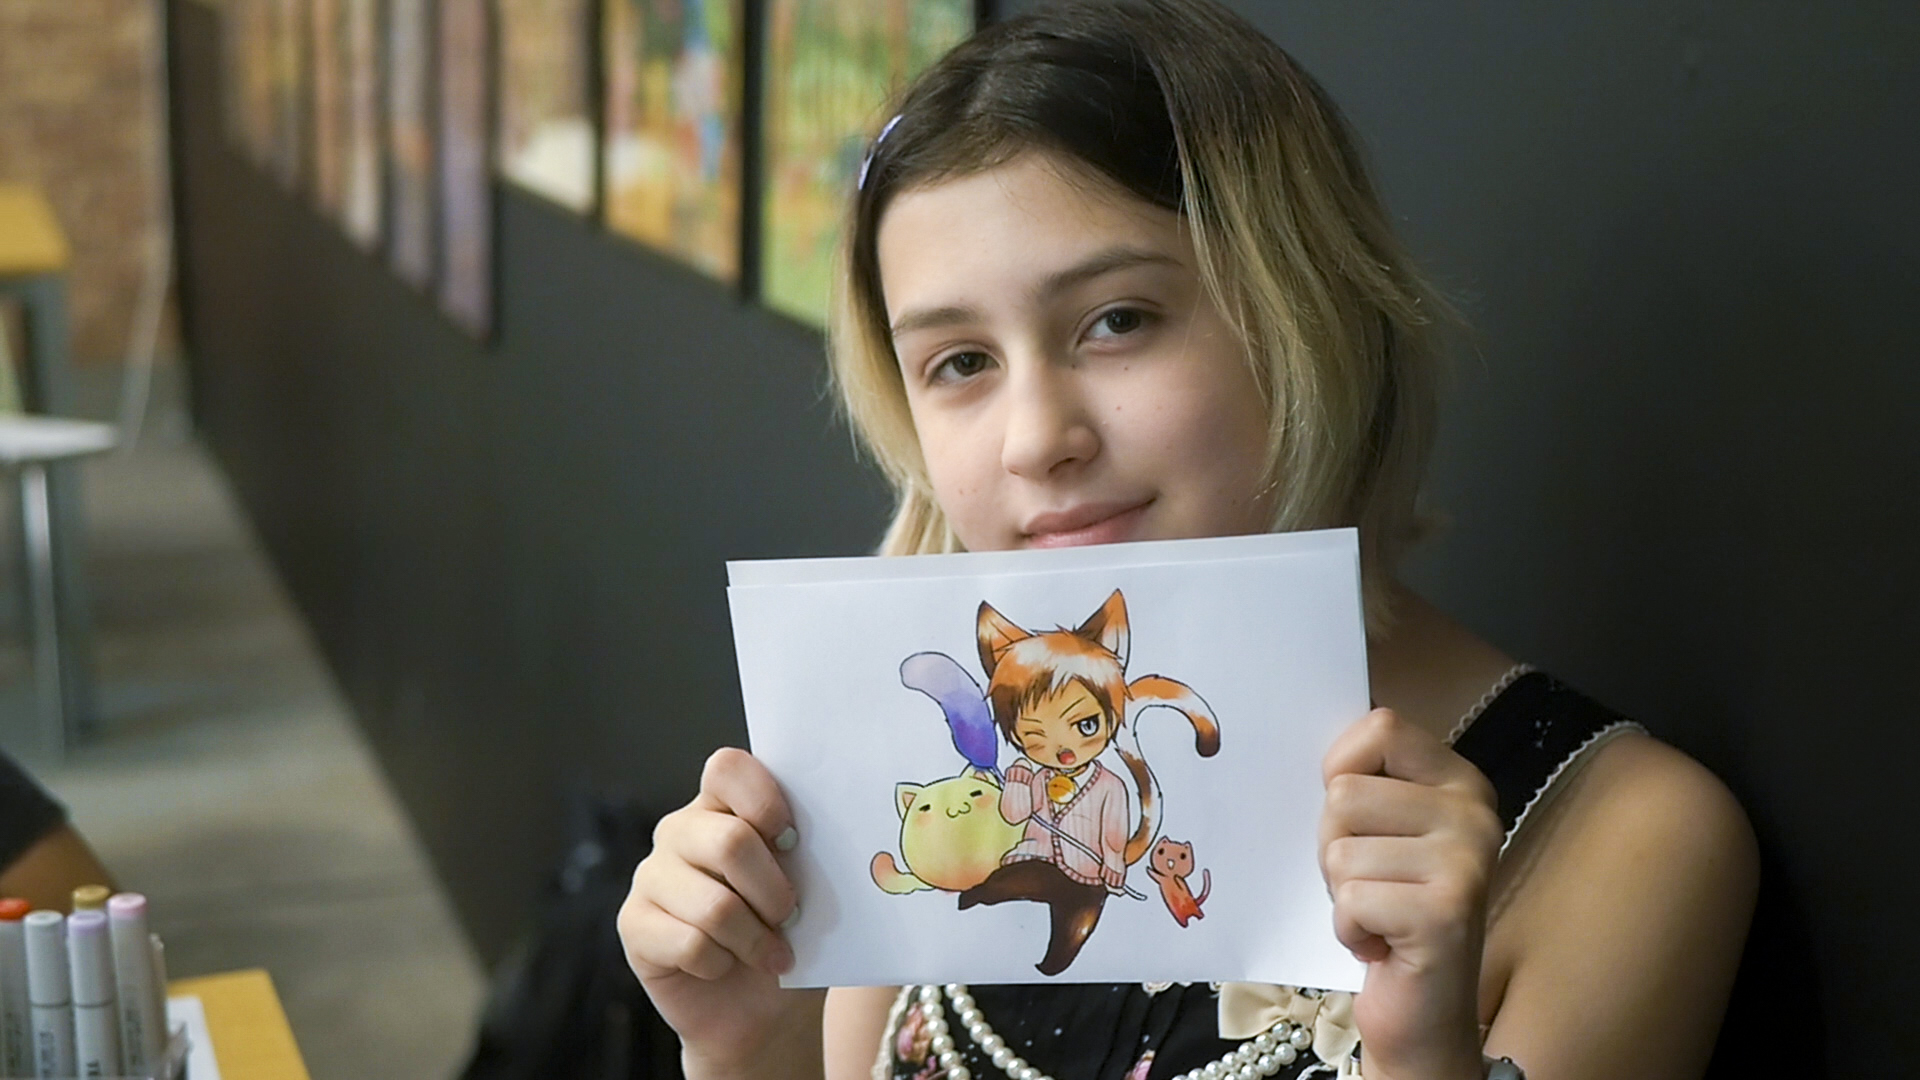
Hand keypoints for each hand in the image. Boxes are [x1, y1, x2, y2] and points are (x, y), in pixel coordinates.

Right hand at [617, 748, 821, 1076]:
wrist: (763, 1010)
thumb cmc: (792, 937)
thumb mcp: (811, 888)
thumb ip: (810, 854)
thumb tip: (834, 839)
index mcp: (723, 806)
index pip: (727, 768)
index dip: (763, 799)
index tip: (793, 839)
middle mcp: (680, 831)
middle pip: (729, 842)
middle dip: (773, 892)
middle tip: (791, 916)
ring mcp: (652, 876)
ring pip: (713, 905)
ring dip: (754, 939)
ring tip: (769, 954)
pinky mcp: (634, 924)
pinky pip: (689, 943)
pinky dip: (721, 964)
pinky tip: (724, 966)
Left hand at [1319, 709, 1501, 1079]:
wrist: (1423, 1012)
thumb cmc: (1386, 911)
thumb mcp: (1378, 832)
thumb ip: (1360, 782)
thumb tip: (1293, 730)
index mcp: (1460, 782)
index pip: (1380, 727)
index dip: (1340, 770)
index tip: (1352, 817)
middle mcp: (1474, 814)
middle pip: (1344, 794)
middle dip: (1332, 846)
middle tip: (1368, 883)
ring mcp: (1465, 862)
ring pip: (1339, 849)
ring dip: (1340, 892)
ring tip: (1377, 913)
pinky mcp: (1445, 913)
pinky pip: (1349, 898)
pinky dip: (1348, 929)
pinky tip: (1380, 944)